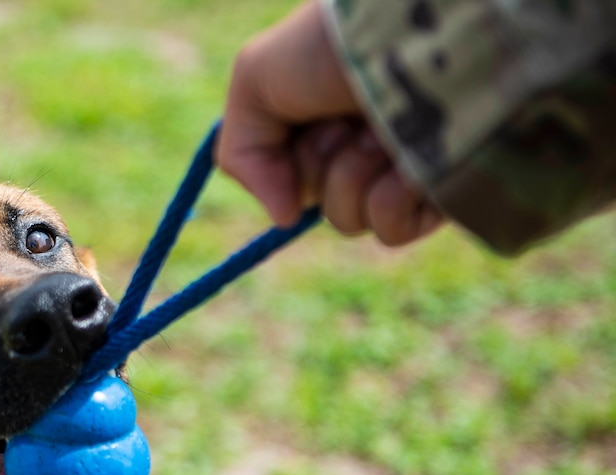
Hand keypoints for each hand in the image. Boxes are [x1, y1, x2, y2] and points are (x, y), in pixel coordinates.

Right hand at [216, 1, 442, 245]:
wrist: (402, 31)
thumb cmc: (329, 45)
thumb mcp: (255, 82)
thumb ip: (242, 155)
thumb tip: (285, 219)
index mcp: (330, 117)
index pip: (292, 176)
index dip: (288, 158)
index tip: (300, 115)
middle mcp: (369, 142)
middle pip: (317, 202)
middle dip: (318, 163)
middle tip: (342, 119)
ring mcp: (406, 169)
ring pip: (349, 221)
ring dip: (352, 175)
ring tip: (379, 129)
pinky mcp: (442, 191)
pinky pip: (391, 232)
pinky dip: (389, 199)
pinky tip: (407, 159)